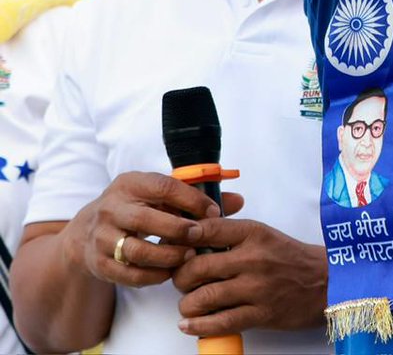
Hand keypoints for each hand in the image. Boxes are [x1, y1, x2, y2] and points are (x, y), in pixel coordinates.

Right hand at [60, 172, 228, 289]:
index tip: (214, 212)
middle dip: (179, 230)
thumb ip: (198, 198)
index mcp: (130, 183)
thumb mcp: (159, 196)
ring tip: (189, 256)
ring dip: (167, 256)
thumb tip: (239, 201)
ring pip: (137, 250)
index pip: (164, 187)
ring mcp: (102, 236)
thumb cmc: (137, 208)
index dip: (192, 200)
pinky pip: (128, 274)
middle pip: (147, 220)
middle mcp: (112, 207)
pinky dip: (152, 275)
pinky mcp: (100, 263)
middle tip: (201, 236)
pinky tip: (170, 272)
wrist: (88, 232)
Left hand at [173, 217, 327, 337]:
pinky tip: (189, 325)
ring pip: (204, 297)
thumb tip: (194, 238)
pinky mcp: (260, 314)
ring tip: (188, 303)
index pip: (209, 228)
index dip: (185, 237)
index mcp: (253, 232)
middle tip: (181, 279)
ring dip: (187, 304)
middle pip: (198, 266)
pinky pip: (220, 323)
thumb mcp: (263, 235)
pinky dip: (198, 326)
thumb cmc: (290, 257)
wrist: (325, 281)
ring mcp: (256, 288)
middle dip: (181, 276)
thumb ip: (232, 236)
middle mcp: (253, 258)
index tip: (177, 245)